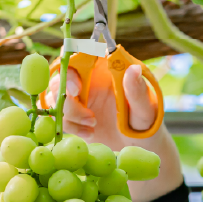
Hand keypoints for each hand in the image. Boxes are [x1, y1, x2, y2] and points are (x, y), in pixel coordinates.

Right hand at [44, 63, 182, 201]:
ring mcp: (78, 98)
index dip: (71, 60)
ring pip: (56, 96)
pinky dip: (70, 126)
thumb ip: (137, 91)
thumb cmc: (146, 124)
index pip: (82, 52)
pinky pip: (58, 116)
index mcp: (106, 69)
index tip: (77, 84)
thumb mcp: (145, 109)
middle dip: (66, 90)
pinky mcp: (71, 116)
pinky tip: (89, 134)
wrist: (137, 149)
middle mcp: (89, 79)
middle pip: (62, 73)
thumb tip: (133, 69)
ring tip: (93, 125)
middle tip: (83, 107)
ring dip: (70, 112)